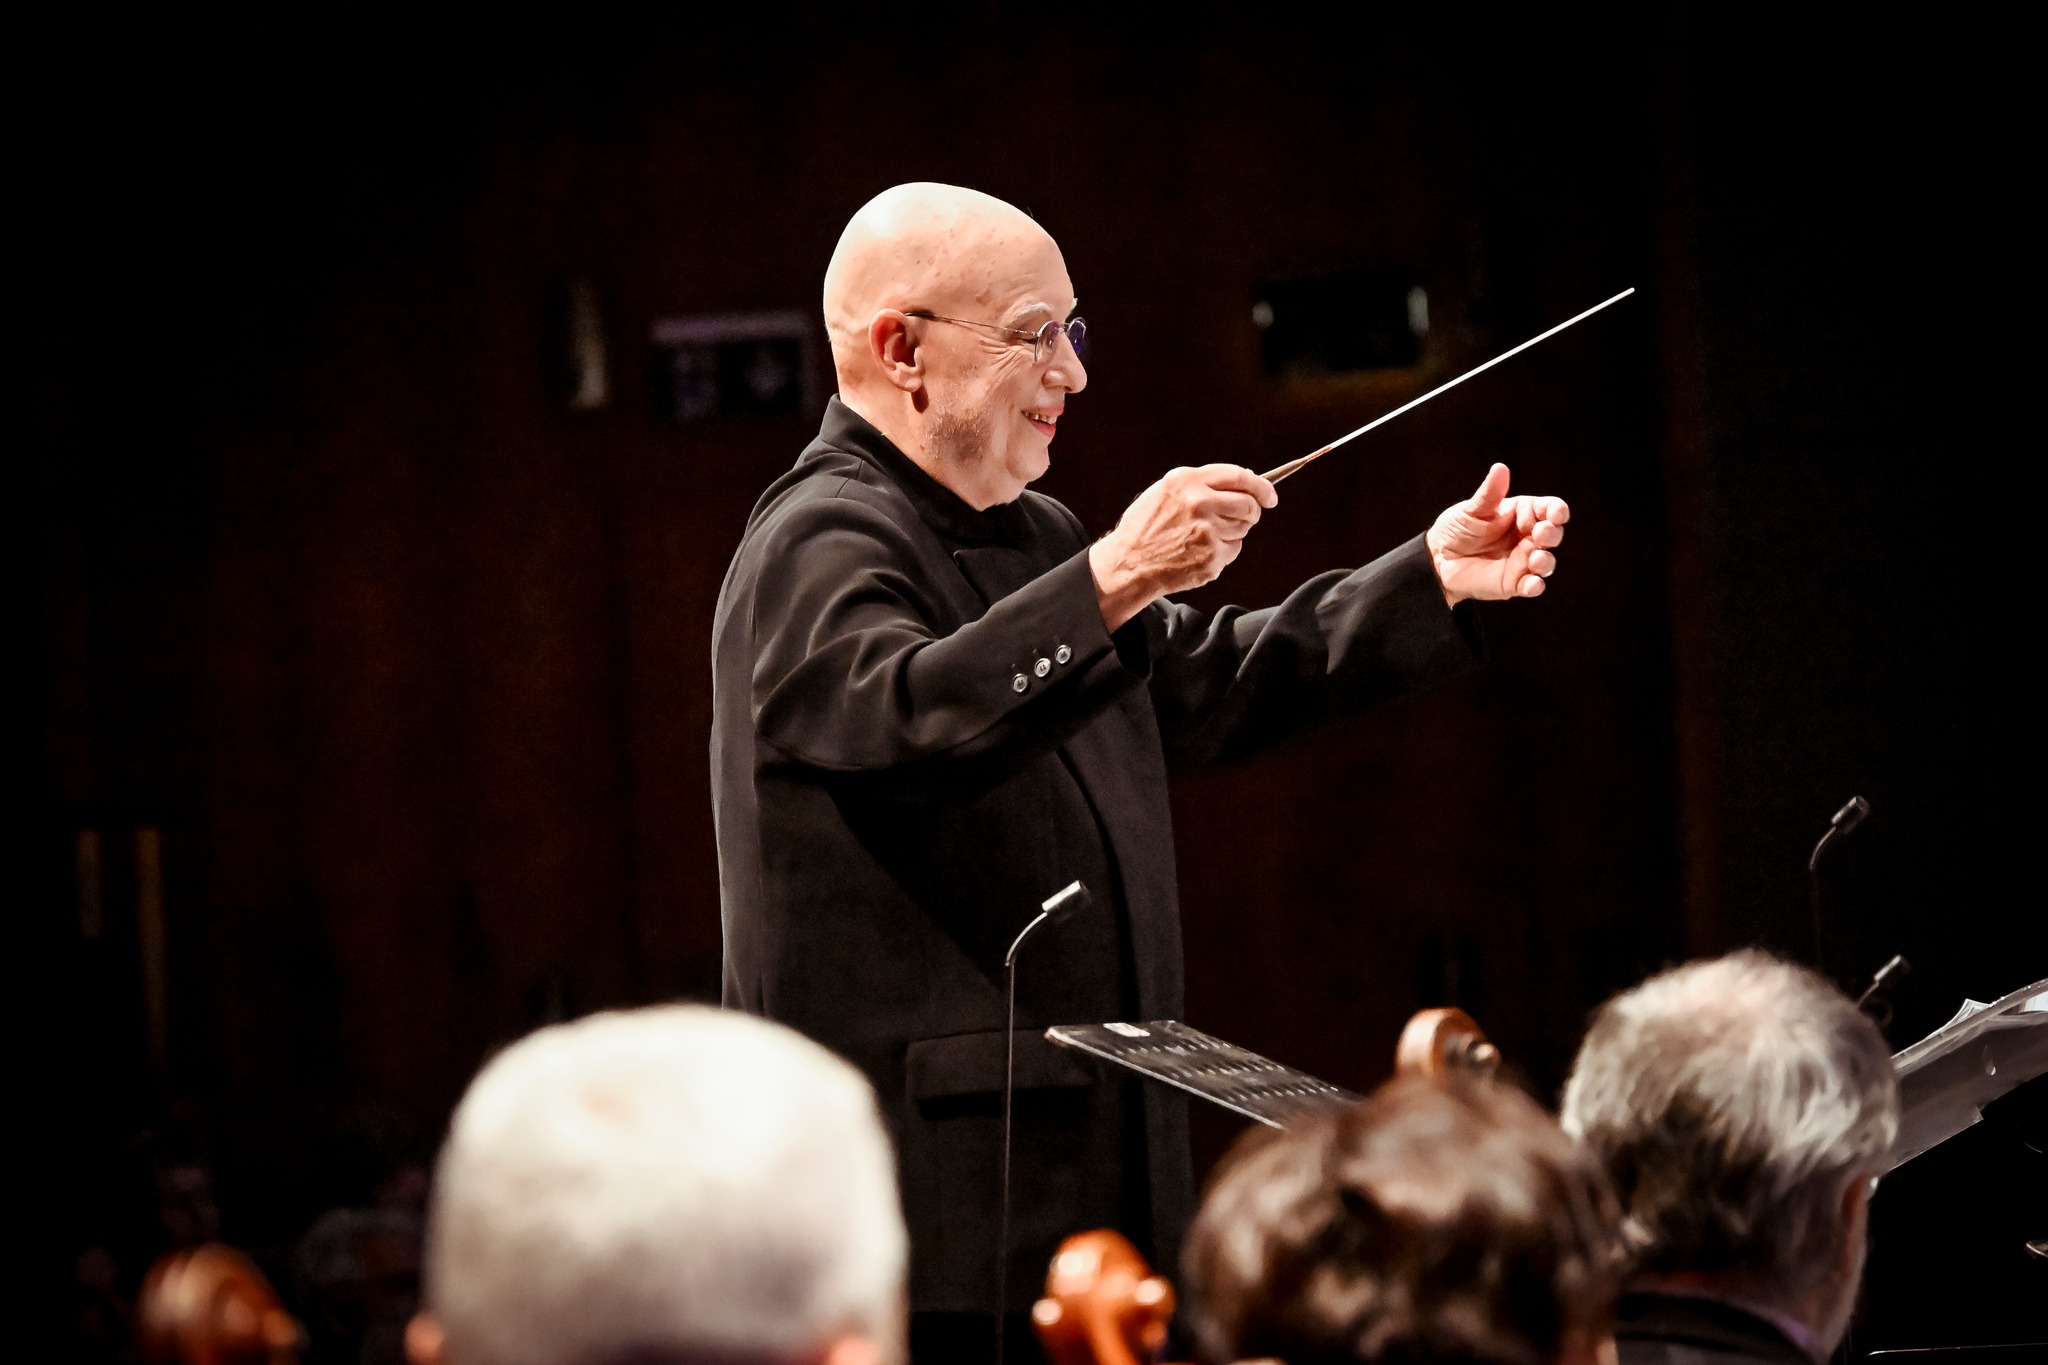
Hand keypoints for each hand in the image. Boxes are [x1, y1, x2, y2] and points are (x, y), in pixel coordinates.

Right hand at [1089, 465, 1277, 628]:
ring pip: (1243, 528)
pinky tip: (1199, 551)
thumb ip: (1202, 484)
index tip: (1269, 495)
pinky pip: (1233, 550)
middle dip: (1252, 511)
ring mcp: (1206, 531)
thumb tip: (1246, 484)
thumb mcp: (1165, 492)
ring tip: (1205, 535)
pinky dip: (1222, 551)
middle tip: (1244, 517)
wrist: (1128, 564)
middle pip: (1249, 504)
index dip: (1261, 486)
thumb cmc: (1147, 527)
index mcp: (1186, 481)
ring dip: (1234, 531)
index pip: (1239, 476)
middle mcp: (1198, 502)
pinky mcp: (1211, 557)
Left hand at [1426, 463, 1567, 603]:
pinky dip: (1535, 586)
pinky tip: (1532, 584)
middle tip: (1541, 532)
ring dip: (1546, 561)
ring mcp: (1523, 561)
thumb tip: (1500, 468)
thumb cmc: (1458, 528)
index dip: (1555, 511)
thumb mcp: (1472, 509)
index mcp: (1522, 514)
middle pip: (1552, 534)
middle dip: (1552, 533)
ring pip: (1546, 562)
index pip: (1548, 510)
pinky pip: (1531, 586)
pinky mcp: (1514, 582)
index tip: (1554, 514)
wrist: (1438, 558)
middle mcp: (1527, 537)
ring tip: (1536, 559)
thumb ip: (1490, 493)